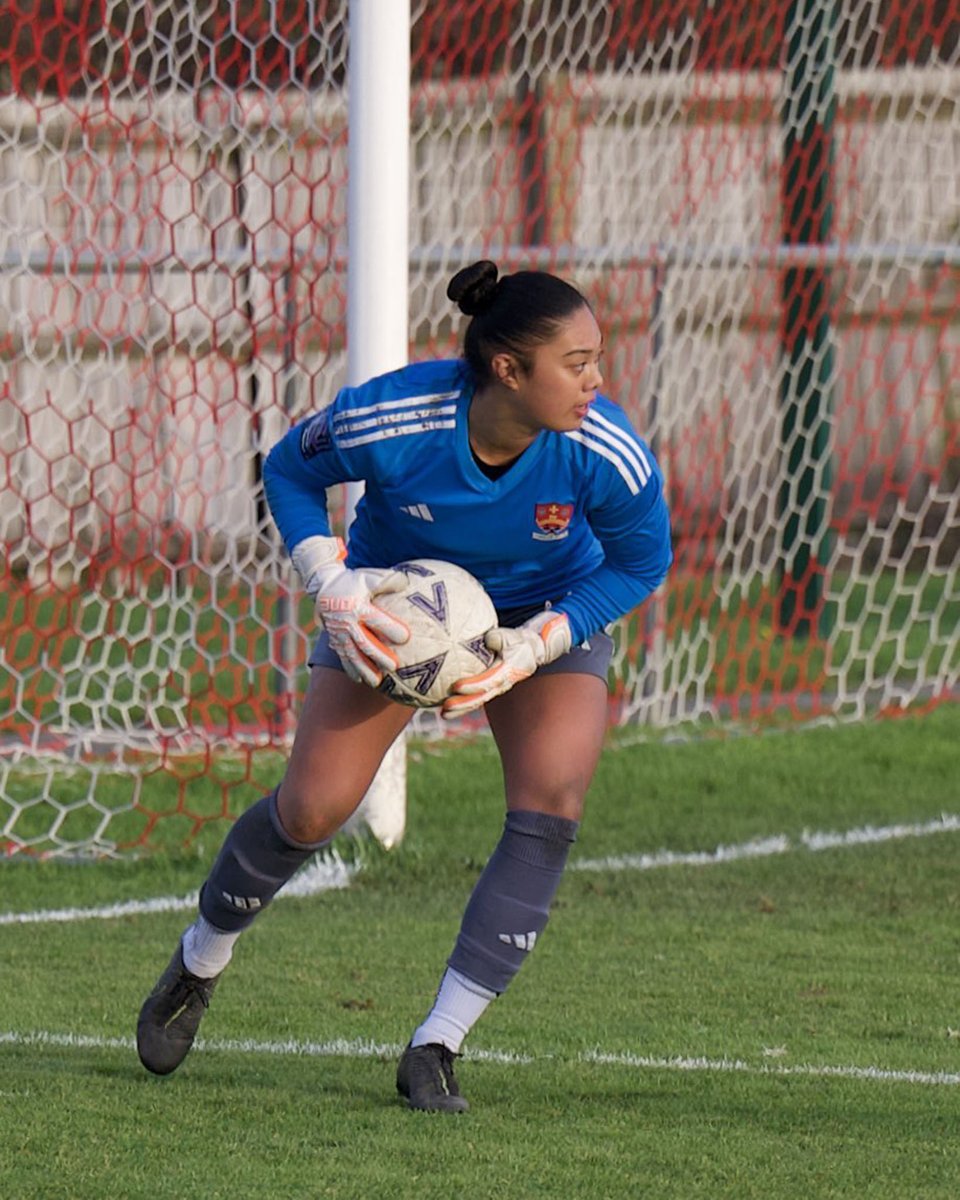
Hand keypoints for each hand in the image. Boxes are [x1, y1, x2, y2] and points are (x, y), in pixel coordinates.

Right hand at [291, 536, 409, 686]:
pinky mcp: (334, 639)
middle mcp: (347, 621)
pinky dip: (350, 669)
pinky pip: (342, 657)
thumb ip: (388, 580)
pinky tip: (360, 681)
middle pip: (364, 642)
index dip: (390, 628)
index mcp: (357, 606)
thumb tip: (407, 582)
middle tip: (394, 666)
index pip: (375, 619)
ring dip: (364, 669)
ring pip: (351, 654)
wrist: (323, 586)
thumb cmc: (353, 581)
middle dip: (378, 655)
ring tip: (377, 682)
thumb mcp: (369, 576)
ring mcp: (339, 633)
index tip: (406, 638)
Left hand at [441, 610, 571, 718]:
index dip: (472, 685)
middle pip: (481, 697)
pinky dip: (462, 703)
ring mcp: (496, 689)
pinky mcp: (490, 689)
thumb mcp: (512, 635)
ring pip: (477, 701)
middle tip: (446, 707)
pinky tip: (445, 706)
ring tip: (443, 714)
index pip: (488, 681)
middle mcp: (501, 684)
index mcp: (507, 671)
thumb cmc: (517, 640)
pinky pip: (475, 698)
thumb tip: (488, 639)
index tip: (456, 686)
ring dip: (460, 709)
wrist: (530, 651)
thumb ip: (498, 637)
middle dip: (463, 704)